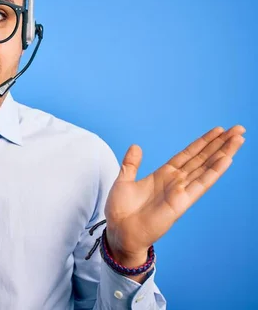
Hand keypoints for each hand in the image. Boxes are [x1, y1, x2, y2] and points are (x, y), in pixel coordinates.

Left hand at [104, 125, 245, 266]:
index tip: (219, 130)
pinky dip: (214, 171)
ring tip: (238, 139)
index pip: (188, 154)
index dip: (203, 142)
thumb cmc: (121, 210)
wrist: (119, 230)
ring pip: (206, 168)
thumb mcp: (124, 180)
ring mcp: (180, 191)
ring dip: (223, 153)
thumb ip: (131, 163)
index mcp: (163, 174)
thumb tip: (136, 146)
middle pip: (202, 158)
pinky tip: (226, 159)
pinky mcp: (181, 202)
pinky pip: (200, 184)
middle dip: (220, 143)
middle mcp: (176, 181)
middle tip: (238, 129)